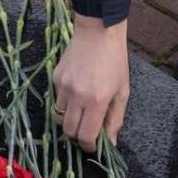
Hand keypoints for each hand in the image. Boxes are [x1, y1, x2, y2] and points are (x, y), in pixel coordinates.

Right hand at [52, 17, 129, 149]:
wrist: (98, 31)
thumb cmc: (115, 61)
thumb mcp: (122, 92)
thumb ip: (115, 119)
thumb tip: (110, 143)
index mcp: (97, 101)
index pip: (85, 136)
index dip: (89, 146)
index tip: (94, 145)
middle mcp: (77, 95)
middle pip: (69, 131)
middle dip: (78, 136)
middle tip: (87, 129)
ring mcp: (63, 86)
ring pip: (59, 117)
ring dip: (70, 120)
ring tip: (81, 111)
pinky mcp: (55, 77)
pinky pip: (57, 99)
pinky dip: (66, 103)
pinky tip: (76, 91)